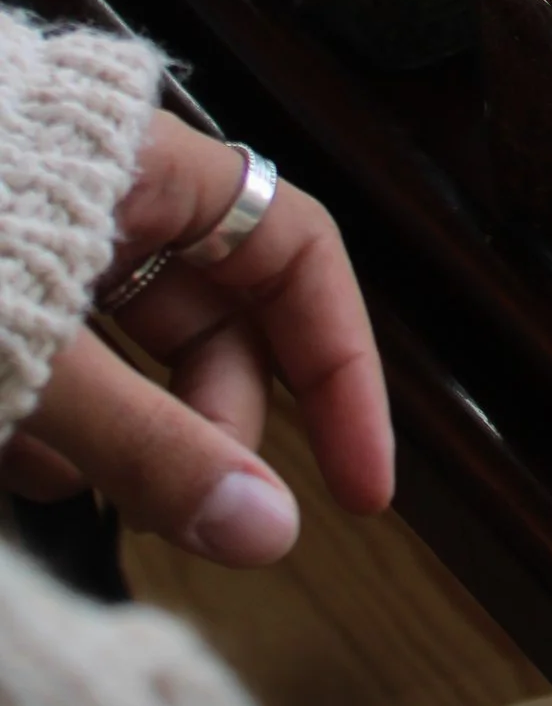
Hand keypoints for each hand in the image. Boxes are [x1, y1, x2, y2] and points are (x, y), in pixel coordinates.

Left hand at [2, 110, 393, 562]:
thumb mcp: (35, 363)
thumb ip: (153, 449)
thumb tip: (270, 536)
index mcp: (146, 168)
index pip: (298, 256)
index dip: (344, 371)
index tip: (363, 492)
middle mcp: (104, 195)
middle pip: (216, 318)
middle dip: (215, 429)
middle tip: (200, 523)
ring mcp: (36, 241)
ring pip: (125, 353)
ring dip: (120, 439)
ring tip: (72, 492)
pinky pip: (47, 364)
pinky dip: (45, 427)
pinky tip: (17, 468)